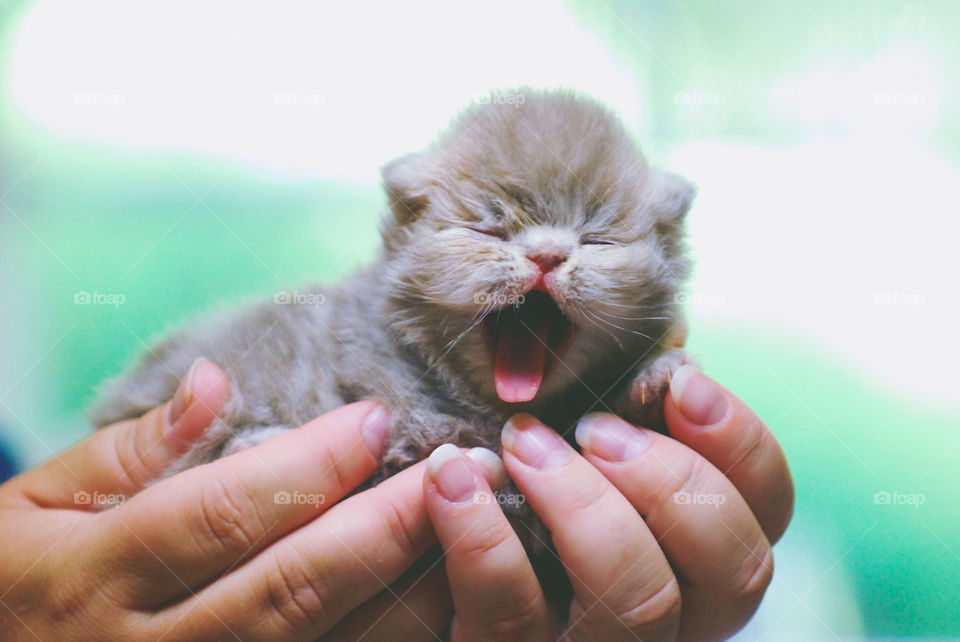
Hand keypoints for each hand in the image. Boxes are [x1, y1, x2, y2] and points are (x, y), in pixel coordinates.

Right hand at [0, 359, 500, 639]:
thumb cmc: (13, 585)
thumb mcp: (35, 506)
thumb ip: (130, 450)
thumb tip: (215, 382)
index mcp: (95, 577)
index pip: (224, 512)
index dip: (310, 465)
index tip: (378, 418)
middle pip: (291, 585)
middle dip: (387, 525)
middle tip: (458, 468)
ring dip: (406, 592)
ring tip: (471, 528)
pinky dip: (379, 640)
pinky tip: (435, 602)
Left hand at [417, 365, 793, 640]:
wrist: (405, 563)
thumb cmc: (511, 476)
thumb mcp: (576, 442)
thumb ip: (630, 413)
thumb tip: (668, 363)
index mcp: (698, 555)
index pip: (768, 511)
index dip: (741, 444)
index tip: (680, 382)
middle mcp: (672, 615)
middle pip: (735, 571)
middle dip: (668, 479)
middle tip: (593, 429)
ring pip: (639, 604)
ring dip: (582, 502)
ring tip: (522, 441)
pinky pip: (510, 616)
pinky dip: (480, 535)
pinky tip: (451, 475)